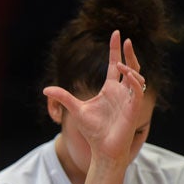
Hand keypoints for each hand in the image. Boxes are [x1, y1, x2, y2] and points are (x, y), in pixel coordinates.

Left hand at [43, 30, 145, 164]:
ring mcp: (129, 99)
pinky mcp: (133, 109)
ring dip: (130, 67)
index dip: (116, 49)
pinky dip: (134, 81)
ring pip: (136, 76)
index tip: (116, 34)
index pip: (114, 64)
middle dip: (129, 52)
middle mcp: (121, 91)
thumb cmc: (92, 131)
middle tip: (126, 38)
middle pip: (129, 65)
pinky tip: (126, 75)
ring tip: (119, 63)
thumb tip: (45, 88)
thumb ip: (63, 97)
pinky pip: (137, 91)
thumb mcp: (75, 109)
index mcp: (110, 89)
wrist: (102, 149)